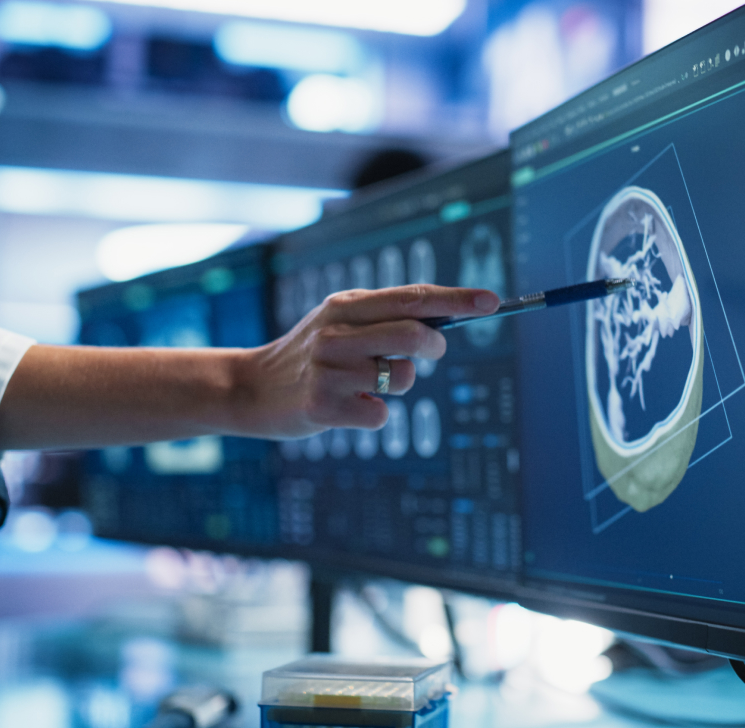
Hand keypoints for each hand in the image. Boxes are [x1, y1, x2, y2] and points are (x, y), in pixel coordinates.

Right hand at [233, 284, 499, 438]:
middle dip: (435, 345)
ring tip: (369, 384)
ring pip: (400, 378)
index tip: (492, 302)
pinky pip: (380, 413)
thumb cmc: (309, 356)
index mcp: (344, 306)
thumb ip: (384, 318)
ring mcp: (329, 370)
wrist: (251, 389)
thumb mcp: (338, 324)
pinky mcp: (324, 406)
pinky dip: (375, 414)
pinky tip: (350, 408)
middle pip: (413, 335)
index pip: (411, 297)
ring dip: (398, 384)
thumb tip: (444, 320)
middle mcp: (336, 333)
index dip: (456, 299)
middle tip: (433, 352)